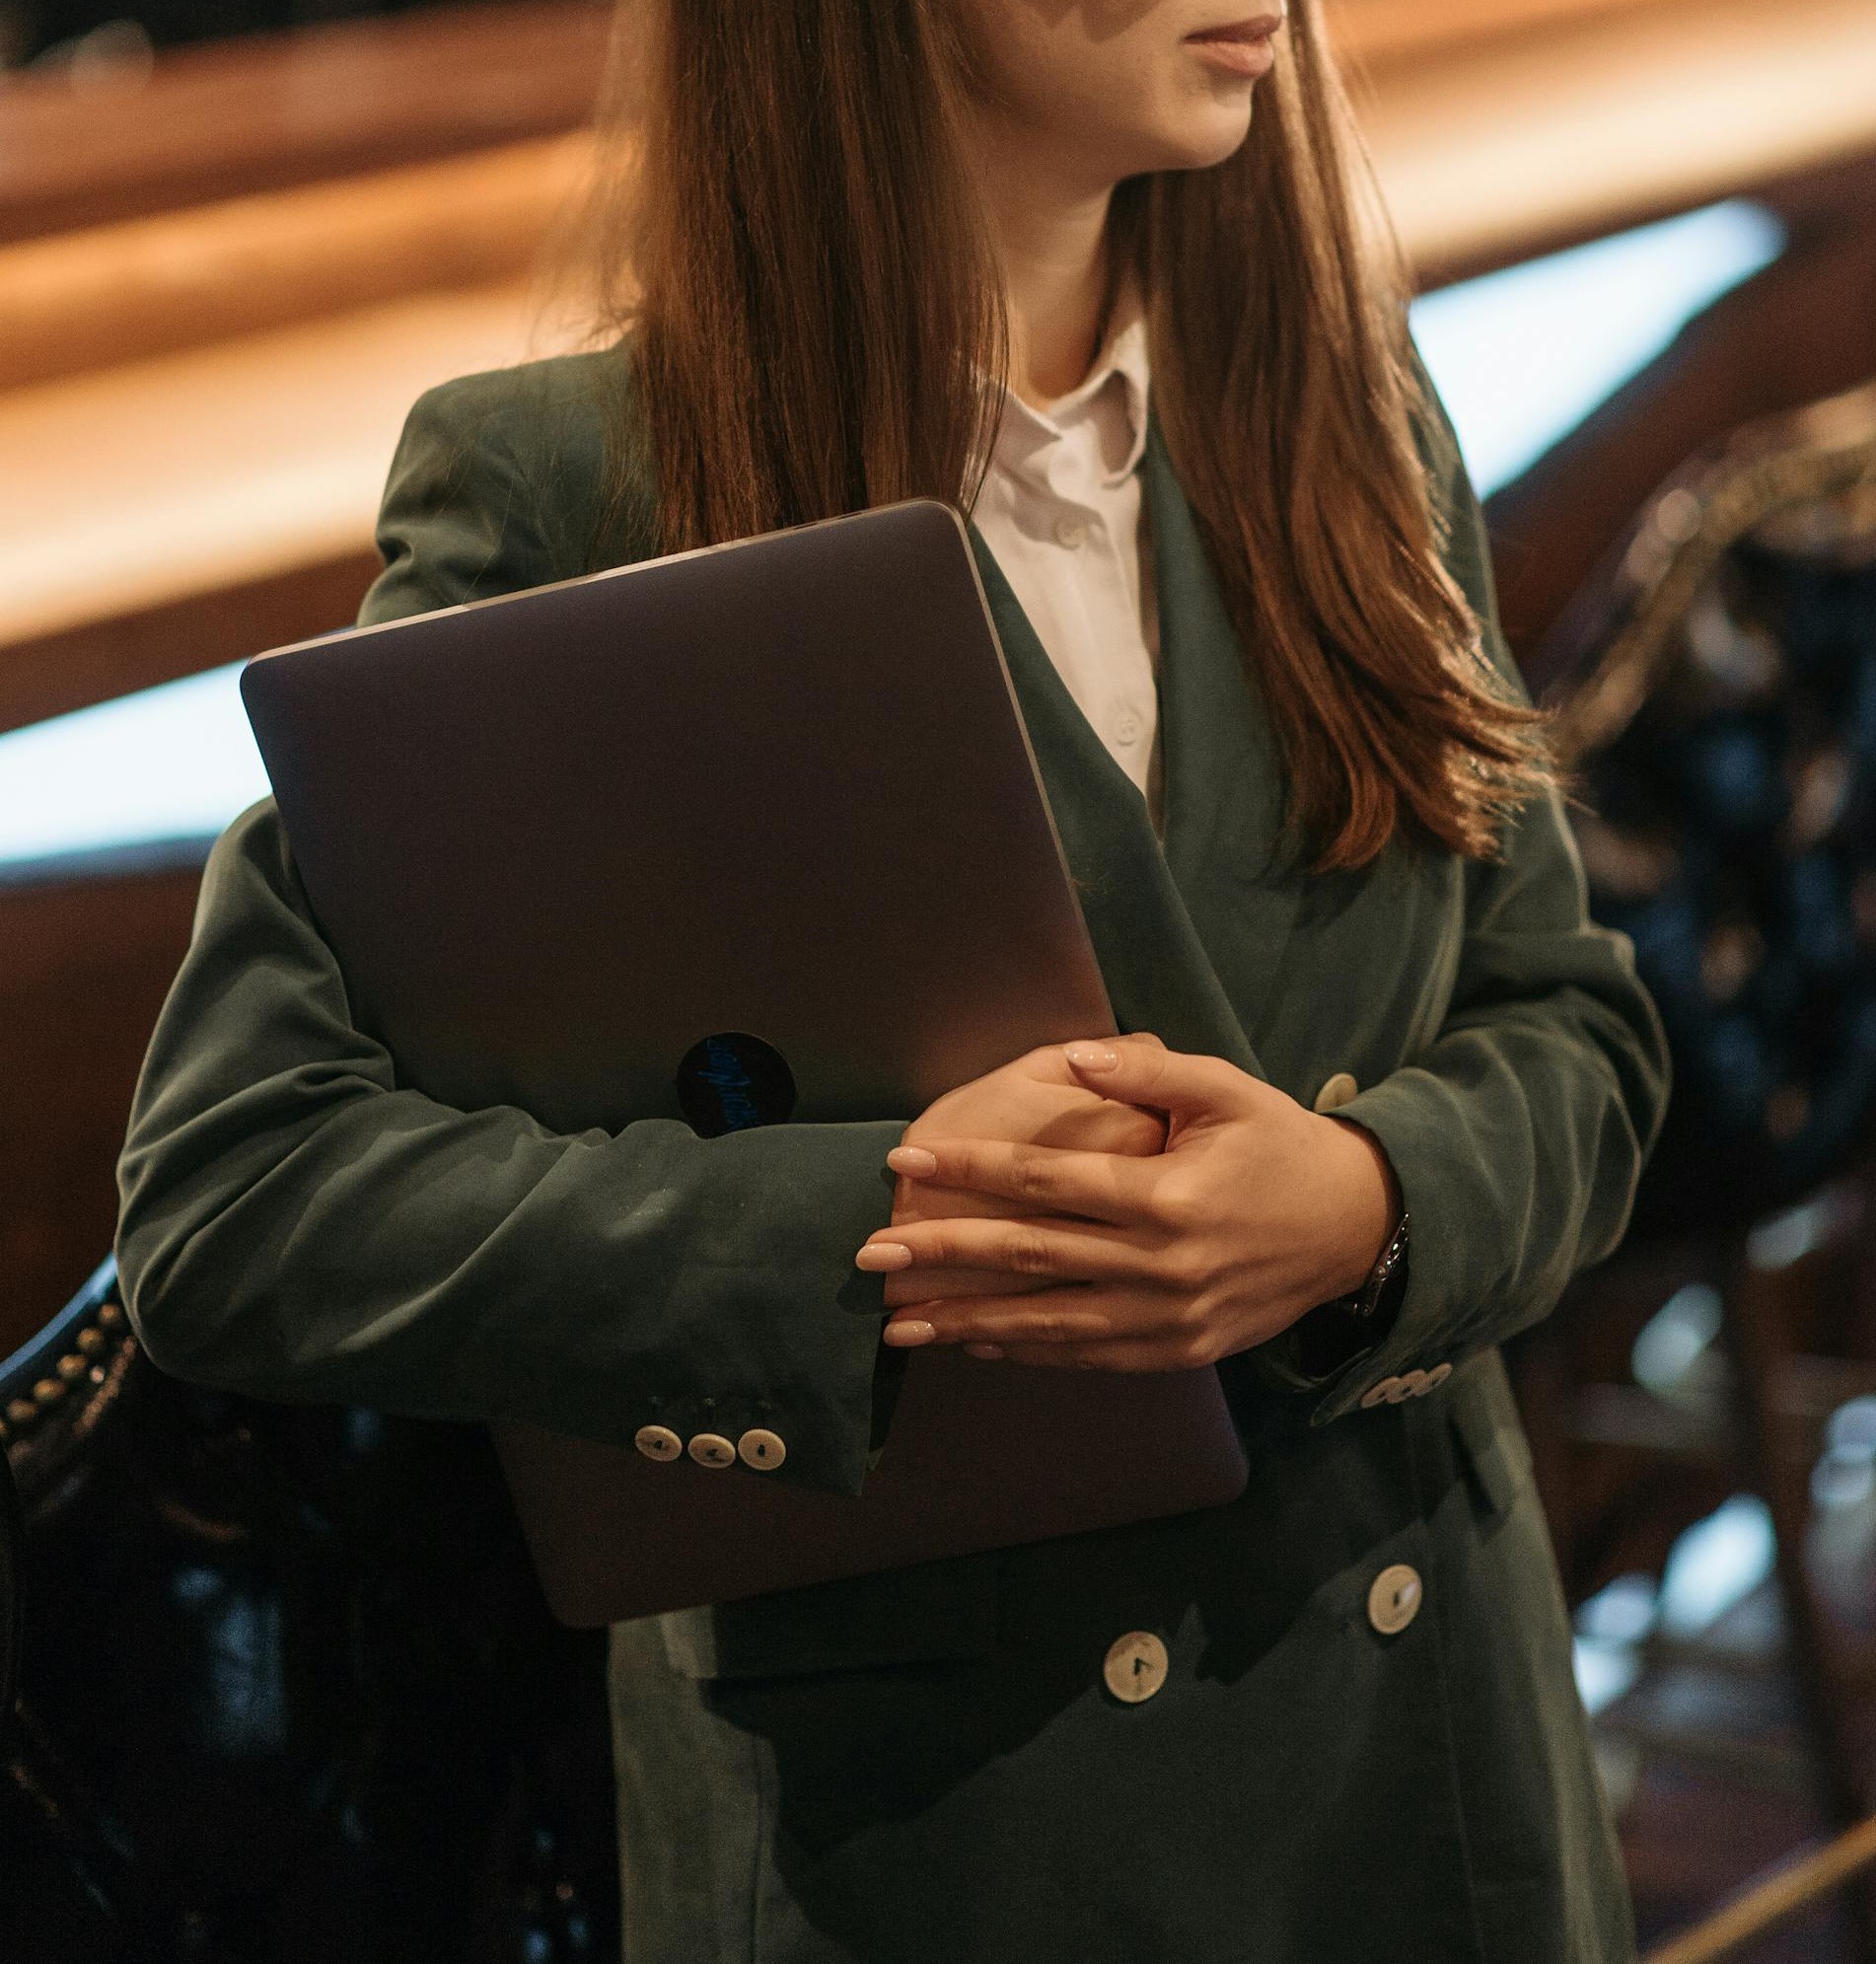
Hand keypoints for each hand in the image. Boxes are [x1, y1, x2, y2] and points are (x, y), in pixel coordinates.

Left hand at [857, 1039, 1399, 1369]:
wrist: (1353, 1229)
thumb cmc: (1279, 1145)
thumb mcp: (1227, 1089)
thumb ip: (1147, 1071)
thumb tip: (1073, 1053)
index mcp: (1166, 1193)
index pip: (1044, 1182)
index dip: (969, 1171)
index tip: (904, 1164)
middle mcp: (1161, 1264)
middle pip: (1030, 1257)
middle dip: (942, 1254)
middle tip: (870, 1255)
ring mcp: (1168, 1319)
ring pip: (1047, 1322)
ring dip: (966, 1321)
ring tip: (898, 1321)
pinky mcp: (1176, 1352)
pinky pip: (1086, 1354)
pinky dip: (1025, 1349)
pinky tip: (973, 1342)